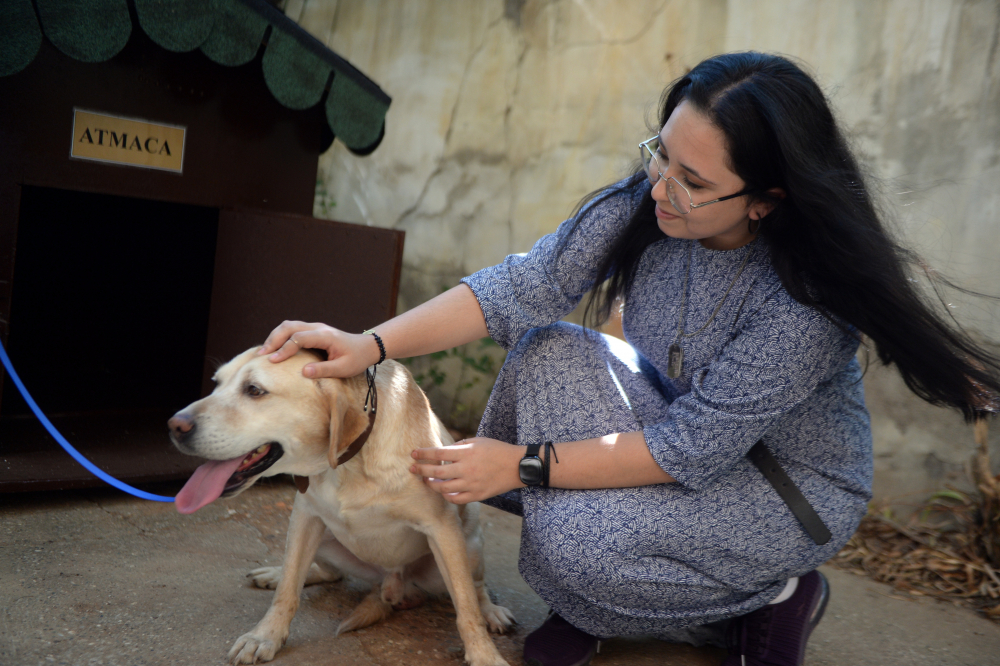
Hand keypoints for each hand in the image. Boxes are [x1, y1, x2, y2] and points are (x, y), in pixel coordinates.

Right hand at [257, 320, 381, 377]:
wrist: (366, 347)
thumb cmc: (356, 359)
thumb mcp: (344, 369)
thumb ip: (324, 370)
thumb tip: (303, 372)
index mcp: (326, 336)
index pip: (299, 338)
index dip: (285, 349)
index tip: (273, 361)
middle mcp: (318, 328)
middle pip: (289, 326)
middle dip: (274, 340)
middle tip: (262, 355)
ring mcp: (315, 327)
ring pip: (289, 325)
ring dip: (275, 336)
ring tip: (264, 352)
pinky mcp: (313, 331)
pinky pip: (292, 329)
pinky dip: (280, 336)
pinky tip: (274, 348)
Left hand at [409, 438, 523, 503]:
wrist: (517, 466)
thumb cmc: (497, 450)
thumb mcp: (478, 441)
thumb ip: (460, 446)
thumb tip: (443, 452)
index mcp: (467, 452)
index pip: (438, 453)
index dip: (423, 454)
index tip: (413, 454)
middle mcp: (467, 469)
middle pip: (437, 472)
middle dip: (421, 470)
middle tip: (412, 469)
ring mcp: (472, 484)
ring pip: (443, 488)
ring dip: (431, 484)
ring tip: (426, 481)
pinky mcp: (477, 495)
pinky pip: (456, 499)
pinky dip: (446, 496)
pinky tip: (443, 491)